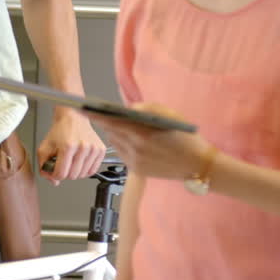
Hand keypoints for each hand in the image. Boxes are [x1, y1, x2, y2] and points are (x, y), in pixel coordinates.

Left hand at [37, 111, 105, 183]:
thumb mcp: (44, 148)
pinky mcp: (100, 150)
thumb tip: (55, 181)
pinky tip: (80, 162)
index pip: (61, 174)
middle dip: (66, 173)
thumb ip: (43, 167)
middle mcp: (83, 147)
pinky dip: (86, 170)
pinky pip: (93, 170)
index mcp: (68, 146)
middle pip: (73, 176)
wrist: (73, 118)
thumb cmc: (59, 131)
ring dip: (76, 172)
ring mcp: (93, 148)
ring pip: (83, 175)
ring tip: (72, 161)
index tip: (55, 170)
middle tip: (64, 164)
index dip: (55, 175)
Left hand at [92, 103, 210, 182]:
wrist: (197, 165)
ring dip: (115, 133)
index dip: (95, 114)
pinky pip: (122, 154)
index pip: (111, 121)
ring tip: (119, 125)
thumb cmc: (185, 136)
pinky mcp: (136, 171)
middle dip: (106, 122)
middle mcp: (135, 149)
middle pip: (110, 132)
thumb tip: (128, 109)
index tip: (82, 108)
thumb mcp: (168, 114)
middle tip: (100, 113)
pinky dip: (123, 144)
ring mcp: (135, 162)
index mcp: (142, 133)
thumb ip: (145, 108)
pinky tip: (130, 139)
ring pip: (115, 143)